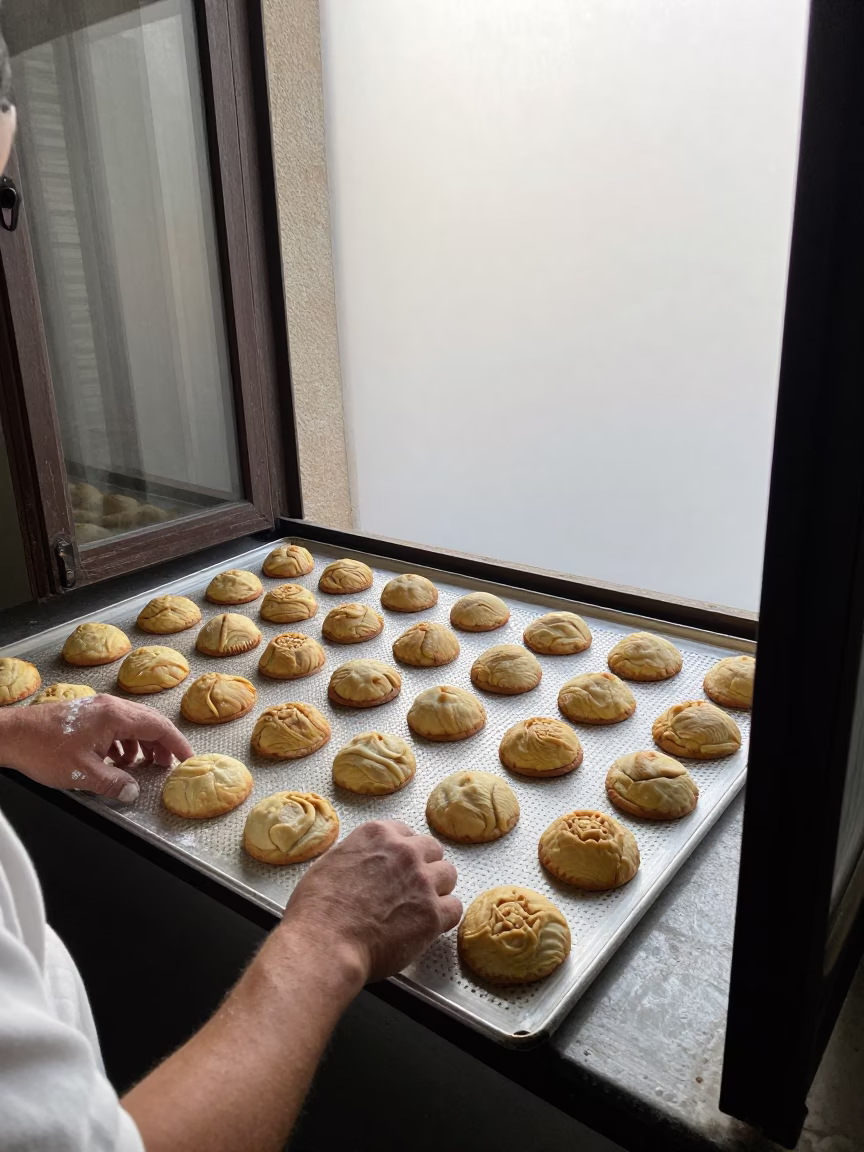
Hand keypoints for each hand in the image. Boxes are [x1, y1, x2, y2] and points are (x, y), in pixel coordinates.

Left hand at [0, 694, 191, 801]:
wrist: (12, 736)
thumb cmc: (44, 749)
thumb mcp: (82, 773)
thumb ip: (113, 783)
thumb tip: (132, 792)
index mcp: (115, 716)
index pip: (158, 726)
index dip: (176, 743)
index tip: (187, 757)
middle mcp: (110, 707)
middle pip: (149, 722)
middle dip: (161, 744)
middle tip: (167, 765)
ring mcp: (98, 709)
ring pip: (132, 724)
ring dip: (142, 744)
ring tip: (143, 765)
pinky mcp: (88, 714)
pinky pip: (117, 726)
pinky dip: (125, 742)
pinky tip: (117, 760)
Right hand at [281, 820, 460, 984]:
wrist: (325, 943)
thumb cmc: (317, 910)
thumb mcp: (330, 862)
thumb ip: (358, 855)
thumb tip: (365, 861)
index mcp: (378, 834)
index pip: (405, 832)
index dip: (403, 851)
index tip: (399, 865)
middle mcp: (404, 852)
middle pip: (432, 849)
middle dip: (424, 866)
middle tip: (411, 887)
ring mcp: (422, 881)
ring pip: (448, 874)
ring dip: (437, 888)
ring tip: (421, 906)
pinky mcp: (432, 914)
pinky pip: (454, 908)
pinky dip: (444, 917)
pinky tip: (429, 925)